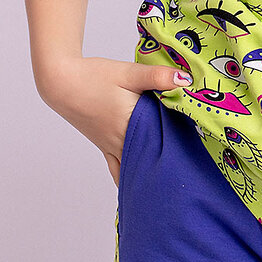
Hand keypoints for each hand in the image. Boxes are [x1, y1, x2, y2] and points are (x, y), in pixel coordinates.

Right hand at [37, 56, 192, 186]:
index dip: (182, 149)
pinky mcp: (103, 143)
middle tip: (191, 177)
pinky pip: (117, 168)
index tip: (200, 157)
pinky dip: (128, 177)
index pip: (163, 144)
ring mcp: (111, 145)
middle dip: (168, 167)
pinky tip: (136, 189)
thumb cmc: (94, 76)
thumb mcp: (129, 72)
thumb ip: (158, 77)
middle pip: (150, 160)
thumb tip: (187, 80)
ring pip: (134, 168)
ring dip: (148, 174)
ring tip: (167, 186)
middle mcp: (121, 141)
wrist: (61, 82)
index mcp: (132, 125)